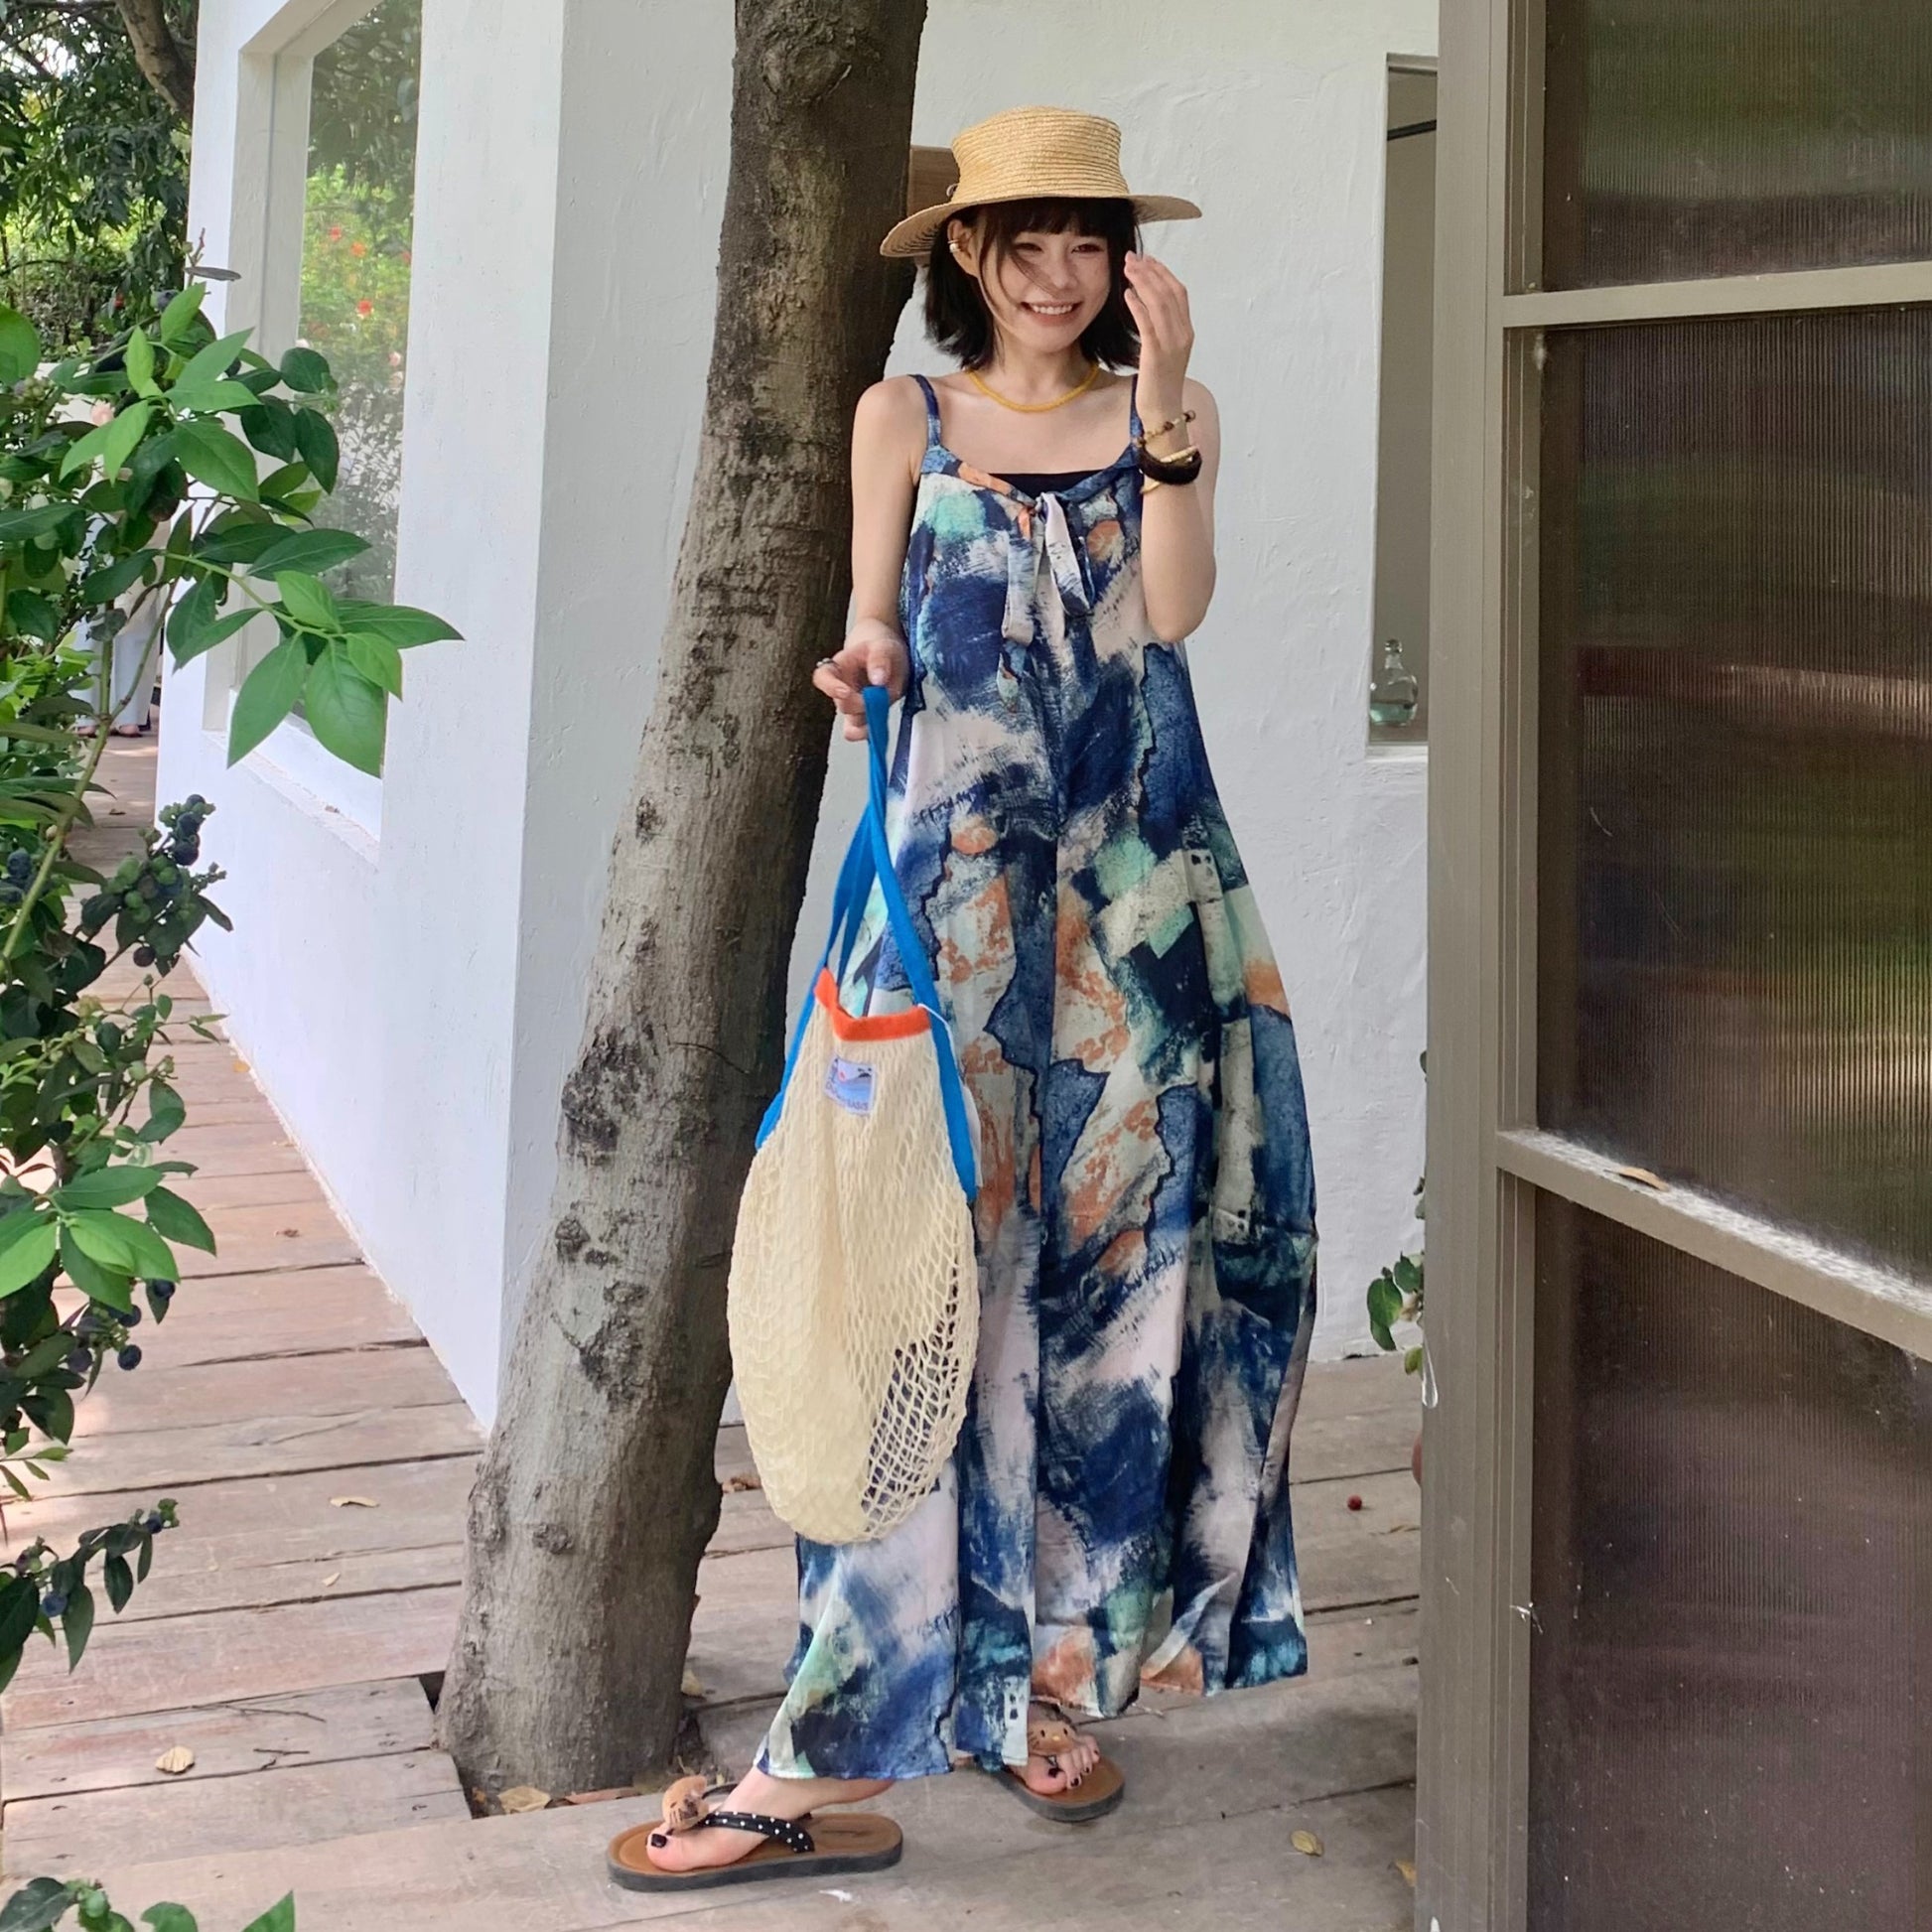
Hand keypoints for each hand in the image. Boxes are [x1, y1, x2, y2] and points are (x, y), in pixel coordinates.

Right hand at [812, 621, 907, 740]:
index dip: (831, 687)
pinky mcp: (863, 717)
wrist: (886, 654)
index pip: (823, 678)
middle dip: (862, 704)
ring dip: (870, 719)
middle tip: (880, 696)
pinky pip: (858, 732)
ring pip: (852, 723)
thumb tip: (878, 679)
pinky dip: (868, 734)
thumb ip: (880, 660)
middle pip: (843, 705)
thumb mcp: (884, 646)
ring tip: (883, 709)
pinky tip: (878, 730)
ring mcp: (852, 705)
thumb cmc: (879, 648)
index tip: (845, 691)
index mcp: (839, 667)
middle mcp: (840, 688)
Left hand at [1122, 253, 1193, 433]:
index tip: (1147, 260)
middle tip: (1131, 258)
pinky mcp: (1156, 354)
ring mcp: (1171, 344)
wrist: (1164, 412)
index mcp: (1186, 331)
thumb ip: (1162, 331)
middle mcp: (1182, 334)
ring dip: (1142, 282)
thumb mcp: (1166, 353)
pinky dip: (1138, 306)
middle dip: (1150, 271)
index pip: (1178, 292)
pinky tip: (1127, 294)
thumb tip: (1148, 309)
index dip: (1163, 273)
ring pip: (1159, 303)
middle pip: (1169, 292)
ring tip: (1127, 269)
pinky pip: (1147, 324)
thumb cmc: (1160, 385)